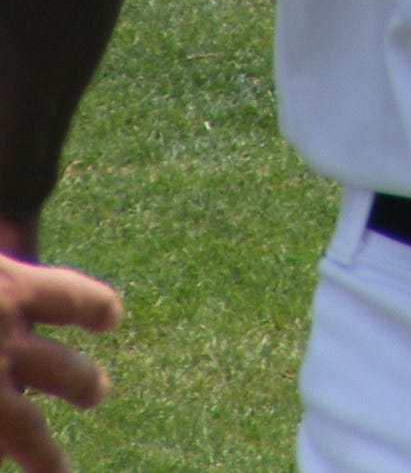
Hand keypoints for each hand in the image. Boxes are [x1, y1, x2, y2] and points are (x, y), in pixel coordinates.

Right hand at [0, 254, 121, 472]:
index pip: (68, 298)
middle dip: (81, 382)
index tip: (111, 315)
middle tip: (98, 391)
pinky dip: (2, 448)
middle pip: (61, 370)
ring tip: (59, 470)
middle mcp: (4, 343)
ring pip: (26, 431)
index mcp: (9, 289)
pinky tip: (5, 453)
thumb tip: (13, 247)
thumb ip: (2, 264)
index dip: (93, 306)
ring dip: (44, 455)